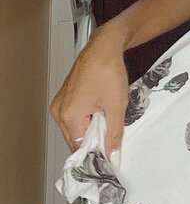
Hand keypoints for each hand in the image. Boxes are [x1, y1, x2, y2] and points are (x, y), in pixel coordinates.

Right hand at [49, 23, 128, 157]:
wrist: (104, 47)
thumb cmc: (108, 71)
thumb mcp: (117, 106)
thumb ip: (114, 133)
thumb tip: (112, 154)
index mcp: (69, 115)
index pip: (79, 147)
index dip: (95, 152)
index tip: (109, 156)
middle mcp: (58, 111)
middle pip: (75, 139)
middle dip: (93, 140)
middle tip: (111, 136)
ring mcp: (59, 104)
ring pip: (74, 129)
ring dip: (90, 129)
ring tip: (106, 119)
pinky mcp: (63, 99)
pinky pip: (73, 118)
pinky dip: (86, 120)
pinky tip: (99, 112)